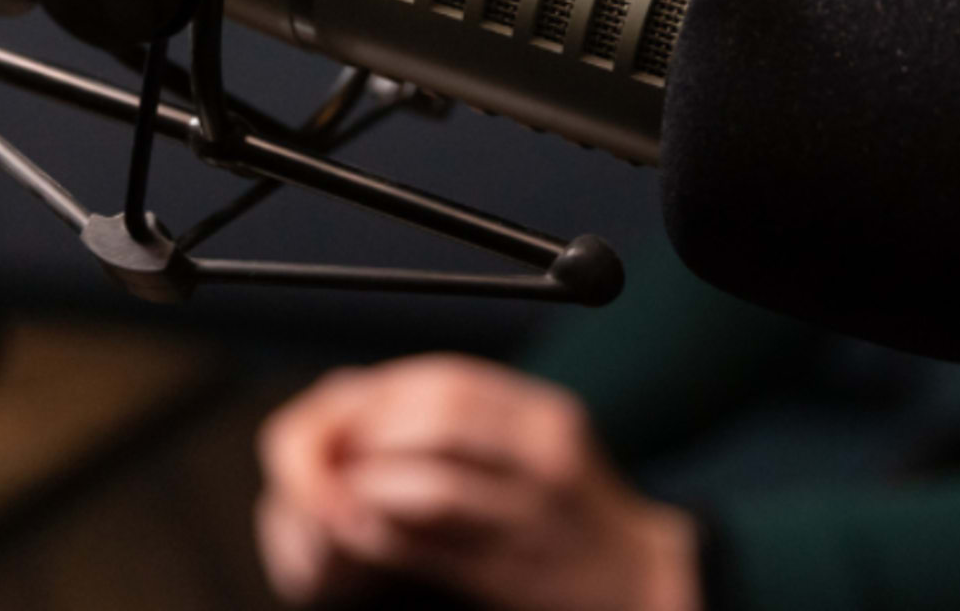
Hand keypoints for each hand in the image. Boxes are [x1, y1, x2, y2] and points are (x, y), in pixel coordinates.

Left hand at [256, 355, 697, 610]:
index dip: (377, 399)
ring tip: (343, 498)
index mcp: (543, 415)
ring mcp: (531, 511)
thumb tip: (354, 407)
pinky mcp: (508, 569)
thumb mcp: (531, 446)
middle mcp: (545, 451)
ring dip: (364, 486)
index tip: (343, 427)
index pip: (443, 379)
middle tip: (330, 465)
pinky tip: (363, 533)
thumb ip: (462, 423)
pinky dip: (376, 532)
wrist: (630, 579)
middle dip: (361, 437)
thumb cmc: (563, 513)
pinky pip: (425, 542)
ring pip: (427, 479)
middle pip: (433, 415)